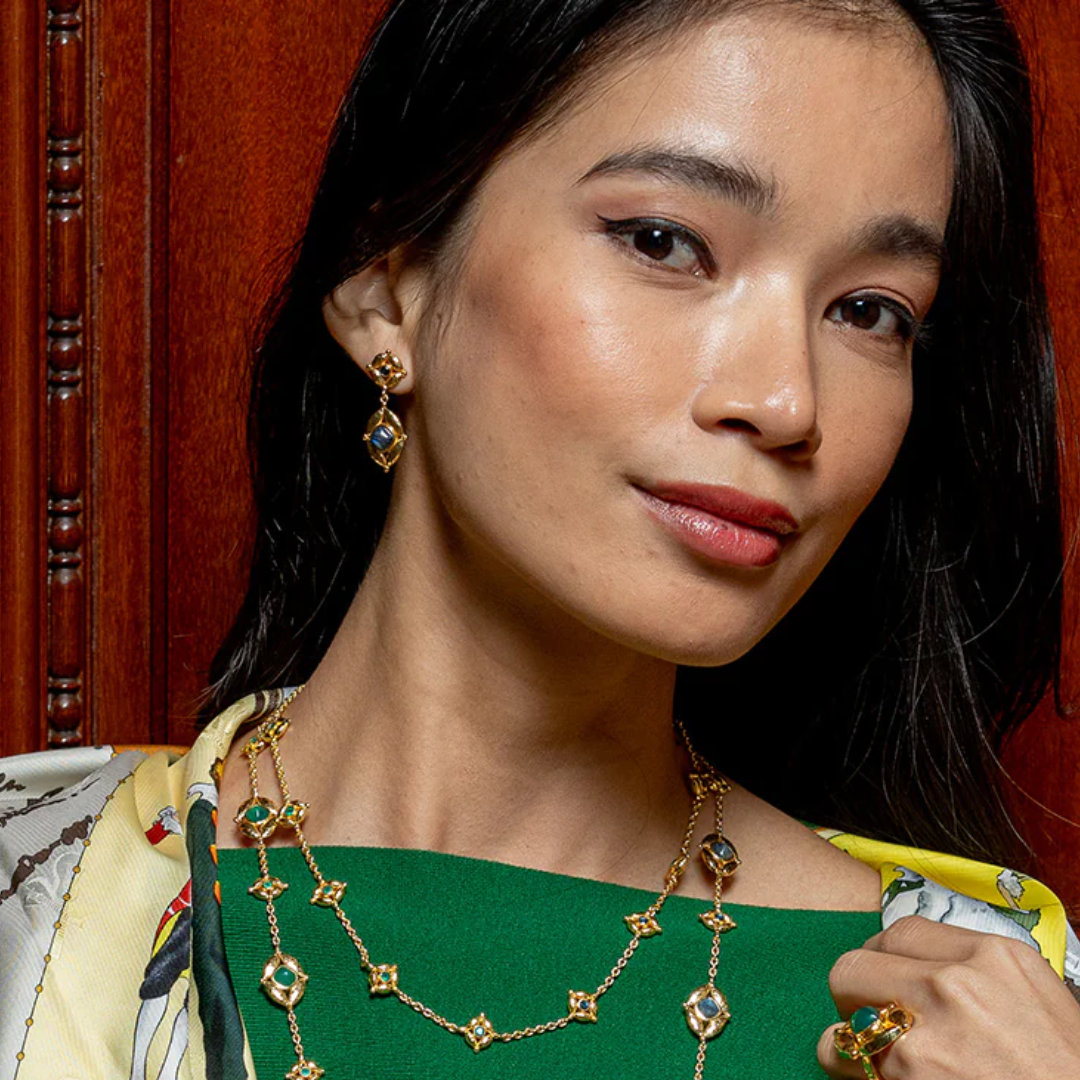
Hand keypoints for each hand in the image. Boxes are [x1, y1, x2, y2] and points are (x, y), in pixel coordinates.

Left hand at [818, 914, 1079, 1077]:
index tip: (890, 980)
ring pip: (842, 1003)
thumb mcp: (1041, 1003)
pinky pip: (839, 1054)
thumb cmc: (1065, 1072)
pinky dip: (847, 1067)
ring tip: (875, 1052)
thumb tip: (930, 966)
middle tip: (878, 1017)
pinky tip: (875, 1078)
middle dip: (860, 989)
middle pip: (860, 960)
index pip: (903, 932)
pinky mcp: (906, 1075)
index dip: (888, 958)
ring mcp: (927, 1032)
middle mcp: (956, 984)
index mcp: (995, 957)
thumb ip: (983, 974)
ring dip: (852, 1031)